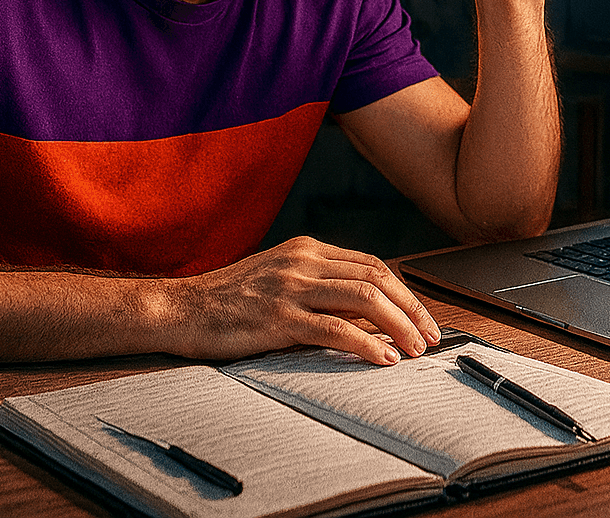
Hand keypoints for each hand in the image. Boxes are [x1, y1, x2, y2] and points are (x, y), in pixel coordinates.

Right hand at [172, 236, 440, 363]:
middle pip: (377, 279)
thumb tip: (365, 310)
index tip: (423, 318)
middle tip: (430, 337)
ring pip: (364, 299)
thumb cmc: (228, 300)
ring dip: (399, 326)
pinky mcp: (278, 318)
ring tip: (415, 350)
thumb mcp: (278, 278)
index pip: (373, 265)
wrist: (179, 309)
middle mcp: (304, 262)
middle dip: (412, 309)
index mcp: (307, 250)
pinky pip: (334, 329)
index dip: (405, 292)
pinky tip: (382, 359)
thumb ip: (318, 284)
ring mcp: (291, 288)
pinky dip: (366, 344)